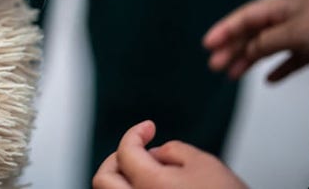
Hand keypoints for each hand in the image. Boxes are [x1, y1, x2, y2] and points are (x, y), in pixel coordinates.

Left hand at [92, 120, 246, 188]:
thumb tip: (156, 152)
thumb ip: (173, 150)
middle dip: (116, 159)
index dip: (135, 133)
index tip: (149, 127)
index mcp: (150, 185)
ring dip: (121, 178)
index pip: (125, 151)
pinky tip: (154, 186)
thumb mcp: (205, 163)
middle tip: (136, 149)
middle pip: (104, 179)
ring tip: (145, 169)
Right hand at [204, 0, 308, 81]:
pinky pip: (290, 59)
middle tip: (214, 65)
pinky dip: (278, 69)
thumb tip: (246, 49)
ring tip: (231, 75)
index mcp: (283, 7)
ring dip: (248, 60)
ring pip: (268, 47)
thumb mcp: (295, 32)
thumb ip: (266, 41)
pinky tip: (268, 80)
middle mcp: (290, 18)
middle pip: (253, 33)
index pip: (246, 17)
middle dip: (232, 48)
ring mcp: (303, 34)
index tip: (207, 44)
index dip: (225, 29)